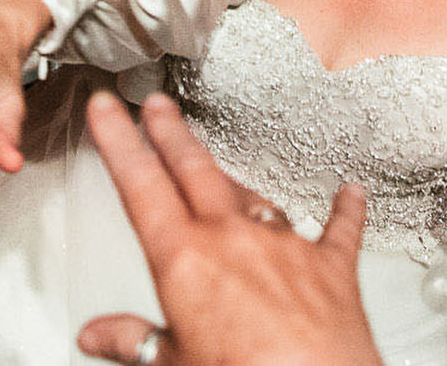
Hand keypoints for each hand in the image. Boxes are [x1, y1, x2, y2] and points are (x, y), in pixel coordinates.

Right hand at [77, 92, 380, 365]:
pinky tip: (350, 195)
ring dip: (233, 179)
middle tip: (159, 107)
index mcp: (184, 259)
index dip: (118, 140)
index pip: (140, 183)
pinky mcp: (331, 267)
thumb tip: (96, 335)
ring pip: (253, 196)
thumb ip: (132, 341)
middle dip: (172, 134)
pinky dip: (344, 211)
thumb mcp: (172, 365)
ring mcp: (284, 246)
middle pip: (194, 170)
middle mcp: (233, 238)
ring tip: (220, 165)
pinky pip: (339, 228)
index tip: (108, 108)